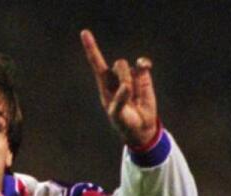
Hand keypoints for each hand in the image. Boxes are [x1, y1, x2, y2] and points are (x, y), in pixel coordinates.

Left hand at [80, 29, 157, 146]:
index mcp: (104, 85)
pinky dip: (144, 63)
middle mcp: (115, 78)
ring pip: (129, 65)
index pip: (96, 63)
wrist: (141, 127)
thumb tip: (126, 86)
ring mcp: (129, 76)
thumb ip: (119, 101)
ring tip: (134, 94)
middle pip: (118, 64)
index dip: (91, 48)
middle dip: (123, 77)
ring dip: (131, 77)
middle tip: (127, 93)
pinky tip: (145, 66)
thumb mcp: (117, 115)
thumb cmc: (124, 122)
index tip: (84, 33)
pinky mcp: (142, 77)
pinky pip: (142, 64)